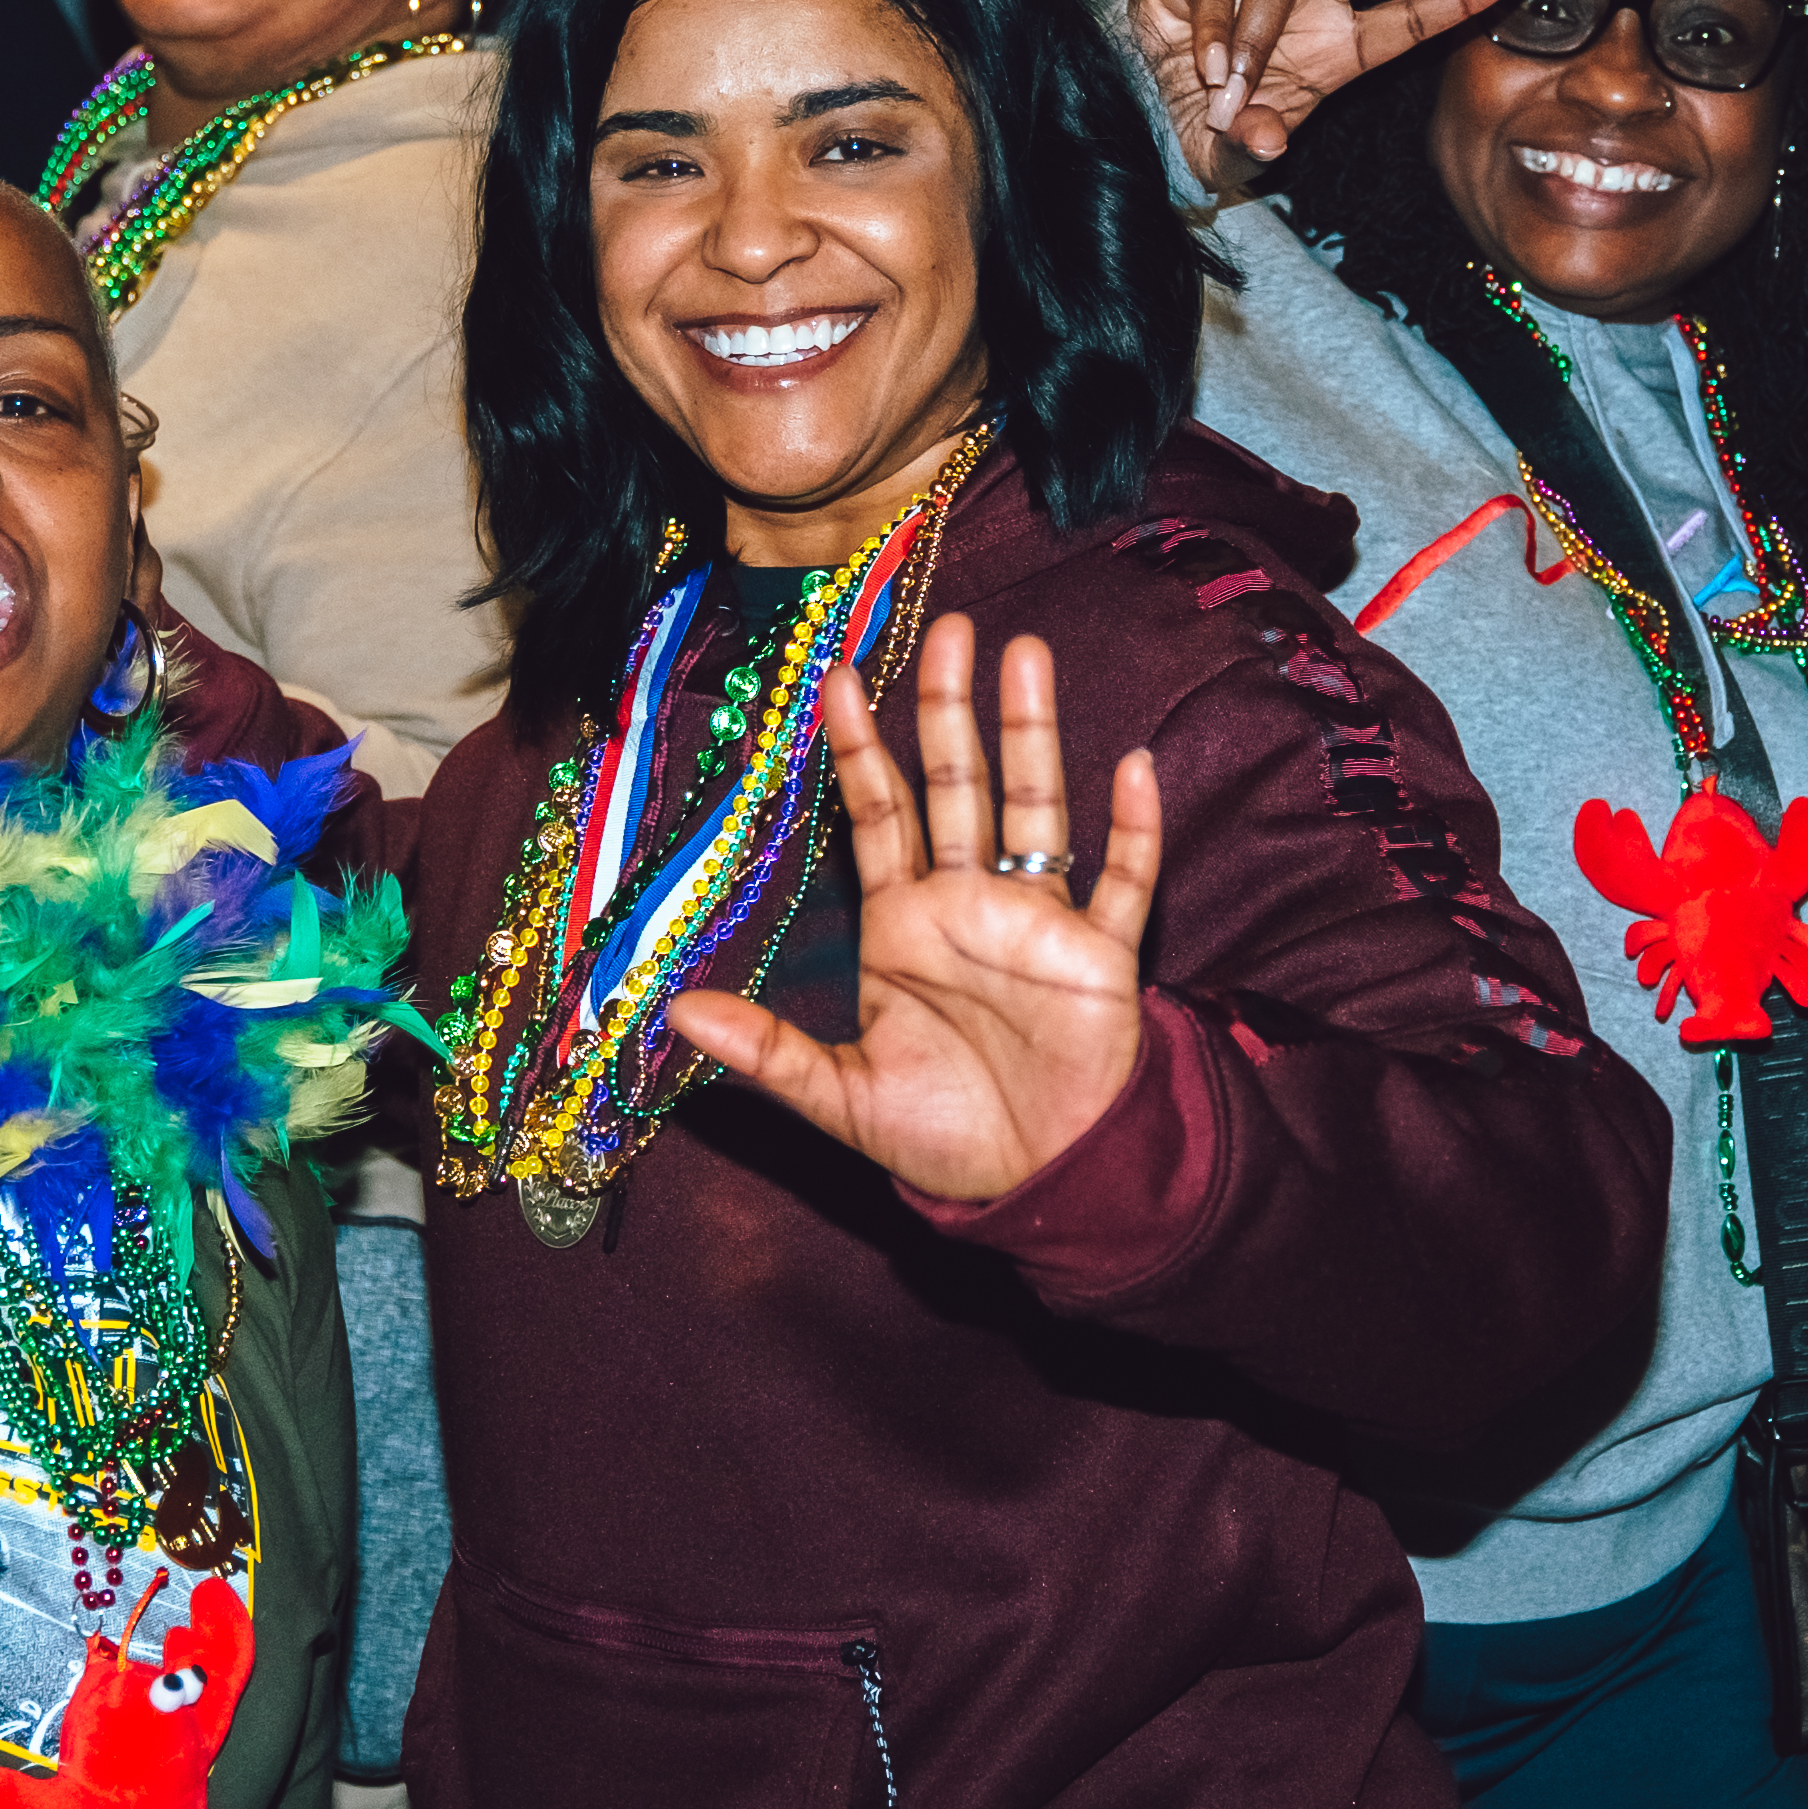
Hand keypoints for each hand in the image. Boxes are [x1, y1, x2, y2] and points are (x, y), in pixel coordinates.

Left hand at [666, 621, 1170, 1213]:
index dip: (859, 749)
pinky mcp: (1101, 957)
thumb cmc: (944, 1137)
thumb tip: (674, 1013)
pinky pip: (1124, 881)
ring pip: (1039, 810)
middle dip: (951, 709)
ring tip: (1026, 657)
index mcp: (905, 924)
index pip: (879, 814)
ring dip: (1033, 735)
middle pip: (958, 786)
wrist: (1038, 1181)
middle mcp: (971, 905)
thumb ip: (768, 1052)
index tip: (834, 676)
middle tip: (951, 627)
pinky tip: (1129, 768)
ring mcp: (1040, 923)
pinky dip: (1132, 829)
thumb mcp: (841, 1099)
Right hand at [1124, 0, 1527, 186]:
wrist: (1133, 116)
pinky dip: (1216, 37)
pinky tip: (1200, 70)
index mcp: (1340, 51)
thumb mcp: (1236, 159)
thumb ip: (1255, 151)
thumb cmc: (1202, 131)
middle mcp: (1310, 7)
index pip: (1418, 17)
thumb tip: (1270, 139)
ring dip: (1255, 41)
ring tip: (1227, 90)